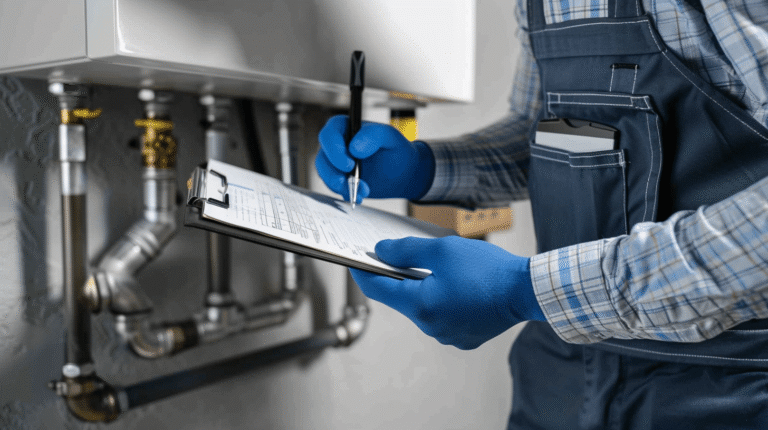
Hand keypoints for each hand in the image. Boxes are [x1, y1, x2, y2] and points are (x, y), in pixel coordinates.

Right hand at [315, 115, 434, 203]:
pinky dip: (345, 193)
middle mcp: (336, 144)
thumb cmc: (394, 149)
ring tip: (362, 191)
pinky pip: (333, 187)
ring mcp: (335, 163)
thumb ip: (372, 136)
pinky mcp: (338, 178)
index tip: (349, 164)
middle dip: (332, 172)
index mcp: (345, 127)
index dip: (334, 150)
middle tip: (348, 181)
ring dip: (340, 185)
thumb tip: (353, 148)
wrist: (401, 172)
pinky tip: (360, 196)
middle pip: (322, 157)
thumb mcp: (389, 136)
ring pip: (325, 175)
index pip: (329, 134)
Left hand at [350, 236, 544, 349]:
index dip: (363, 273)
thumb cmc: (487, 269)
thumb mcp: (442, 249)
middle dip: (400, 278)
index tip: (355, 261)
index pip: (377, 290)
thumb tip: (381, 251)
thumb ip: (406, 250)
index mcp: (421, 305)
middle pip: (402, 299)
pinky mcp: (463, 339)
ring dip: (424, 290)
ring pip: (423, 308)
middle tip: (402, 255)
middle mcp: (430, 326)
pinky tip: (457, 286)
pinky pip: (443, 318)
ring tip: (440, 269)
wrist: (527, 291)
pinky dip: (443, 302)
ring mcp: (447, 336)